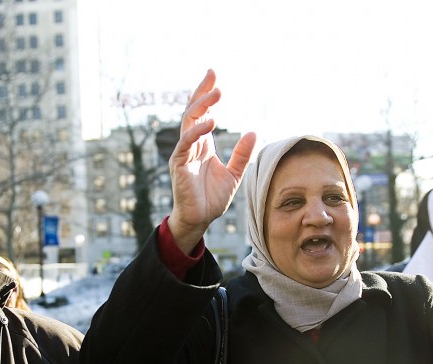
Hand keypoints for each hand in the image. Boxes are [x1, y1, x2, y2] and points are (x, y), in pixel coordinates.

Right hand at [168, 69, 256, 254]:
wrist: (199, 220)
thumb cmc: (212, 199)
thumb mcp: (234, 174)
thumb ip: (242, 154)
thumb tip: (253, 132)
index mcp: (203, 145)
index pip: (203, 113)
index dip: (207, 94)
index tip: (214, 76)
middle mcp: (191, 145)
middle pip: (193, 111)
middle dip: (202, 92)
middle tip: (212, 74)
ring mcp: (183, 153)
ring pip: (188, 122)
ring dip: (202, 106)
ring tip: (216, 94)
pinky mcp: (179, 165)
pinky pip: (185, 143)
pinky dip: (196, 131)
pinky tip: (209, 122)